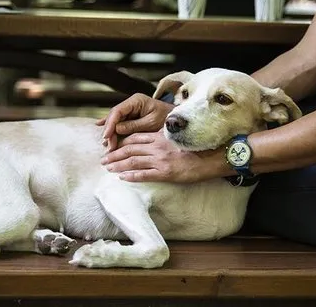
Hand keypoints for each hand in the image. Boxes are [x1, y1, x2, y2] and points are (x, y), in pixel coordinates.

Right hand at [96, 93, 173, 151]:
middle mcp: (131, 104)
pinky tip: (103, 132)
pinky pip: (119, 122)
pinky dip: (112, 128)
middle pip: (115, 117)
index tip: (107, 136)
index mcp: (136, 101)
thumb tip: (117, 129)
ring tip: (107, 145)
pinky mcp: (132, 117)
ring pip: (116, 121)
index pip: (118, 111)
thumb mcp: (151, 123)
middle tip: (109, 146)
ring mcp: (131, 110)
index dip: (110, 124)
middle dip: (110, 131)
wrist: (176, 119)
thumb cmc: (166, 119)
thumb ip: (134, 125)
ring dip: (111, 133)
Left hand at [101, 130, 228, 182]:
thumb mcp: (178, 138)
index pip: (135, 137)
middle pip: (129, 149)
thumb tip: (153, 139)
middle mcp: (157, 147)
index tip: (112, 146)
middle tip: (103, 160)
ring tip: (107, 168)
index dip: (121, 141)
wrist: (212, 157)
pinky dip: (131, 176)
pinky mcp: (165, 173)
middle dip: (114, 154)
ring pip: (133, 161)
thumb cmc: (196, 147)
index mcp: (160, 137)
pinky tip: (122, 177)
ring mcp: (160, 160)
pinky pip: (144, 175)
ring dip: (118, 164)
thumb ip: (164, 138)